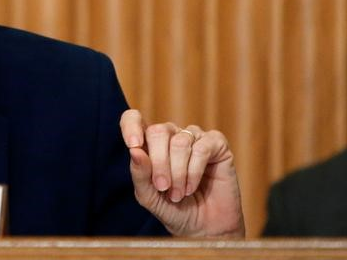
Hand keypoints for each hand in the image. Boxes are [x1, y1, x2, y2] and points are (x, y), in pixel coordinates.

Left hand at [120, 109, 244, 236]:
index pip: (133, 118)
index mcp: (149, 143)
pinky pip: (202, 148)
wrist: (204, 228)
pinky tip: (191, 187)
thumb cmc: (173, 209)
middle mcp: (171, 135)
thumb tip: (134, 150)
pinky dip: (194, 171)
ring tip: (179, 194)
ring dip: (178, 173)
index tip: (133, 145)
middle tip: (163, 187)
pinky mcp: (216, 144)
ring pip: (180, 141)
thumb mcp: (149, 196)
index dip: (130, 125)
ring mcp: (194, 137)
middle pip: (157, 131)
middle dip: (159, 163)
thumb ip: (139, 174)